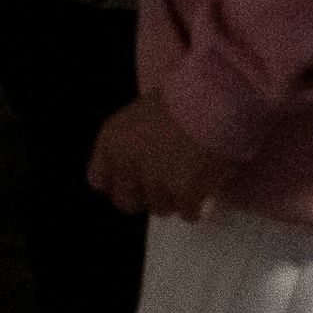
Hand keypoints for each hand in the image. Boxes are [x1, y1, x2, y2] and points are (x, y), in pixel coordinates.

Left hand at [86, 94, 236, 219]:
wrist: (214, 100)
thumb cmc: (181, 99)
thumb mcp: (139, 116)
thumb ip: (131, 145)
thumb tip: (137, 170)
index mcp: (111, 142)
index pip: (99, 181)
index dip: (118, 183)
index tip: (134, 181)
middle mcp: (127, 165)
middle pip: (125, 202)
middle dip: (143, 198)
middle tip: (163, 187)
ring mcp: (155, 181)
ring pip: (159, 209)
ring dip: (173, 200)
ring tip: (189, 179)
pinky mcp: (184, 193)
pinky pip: (188, 214)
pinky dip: (196, 206)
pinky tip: (204, 189)